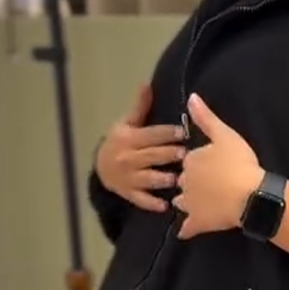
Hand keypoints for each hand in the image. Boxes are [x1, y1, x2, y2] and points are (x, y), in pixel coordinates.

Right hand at [96, 83, 185, 212]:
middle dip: (168, 155)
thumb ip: (140, 107)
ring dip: (163, 179)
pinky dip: (152, 203)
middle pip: (151, 156)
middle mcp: (128, 158)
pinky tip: (166, 205)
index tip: (182, 131)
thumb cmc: (120, 142)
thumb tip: (147, 84)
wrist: (101, 168)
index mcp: (129, 139)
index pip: (150, 134)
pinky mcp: (129, 194)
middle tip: (187, 155)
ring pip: (147, 178)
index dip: (166, 133)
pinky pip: (141, 200)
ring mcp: (128, 178)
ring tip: (178, 179)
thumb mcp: (127, 123)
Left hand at [174, 94, 261, 240]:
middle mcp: (185, 182)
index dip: (198, 162)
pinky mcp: (199, 222)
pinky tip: (184, 232)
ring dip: (185, 202)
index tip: (210, 164)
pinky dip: (186, 230)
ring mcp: (190, 204)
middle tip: (208, 183)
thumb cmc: (239, 163)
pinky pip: (188, 228)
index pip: (188, 160)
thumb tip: (190, 98)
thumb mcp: (225, 135)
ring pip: (181, 202)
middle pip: (183, 180)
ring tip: (196, 202)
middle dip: (191, 181)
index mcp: (191, 161)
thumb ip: (206, 118)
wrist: (249, 195)